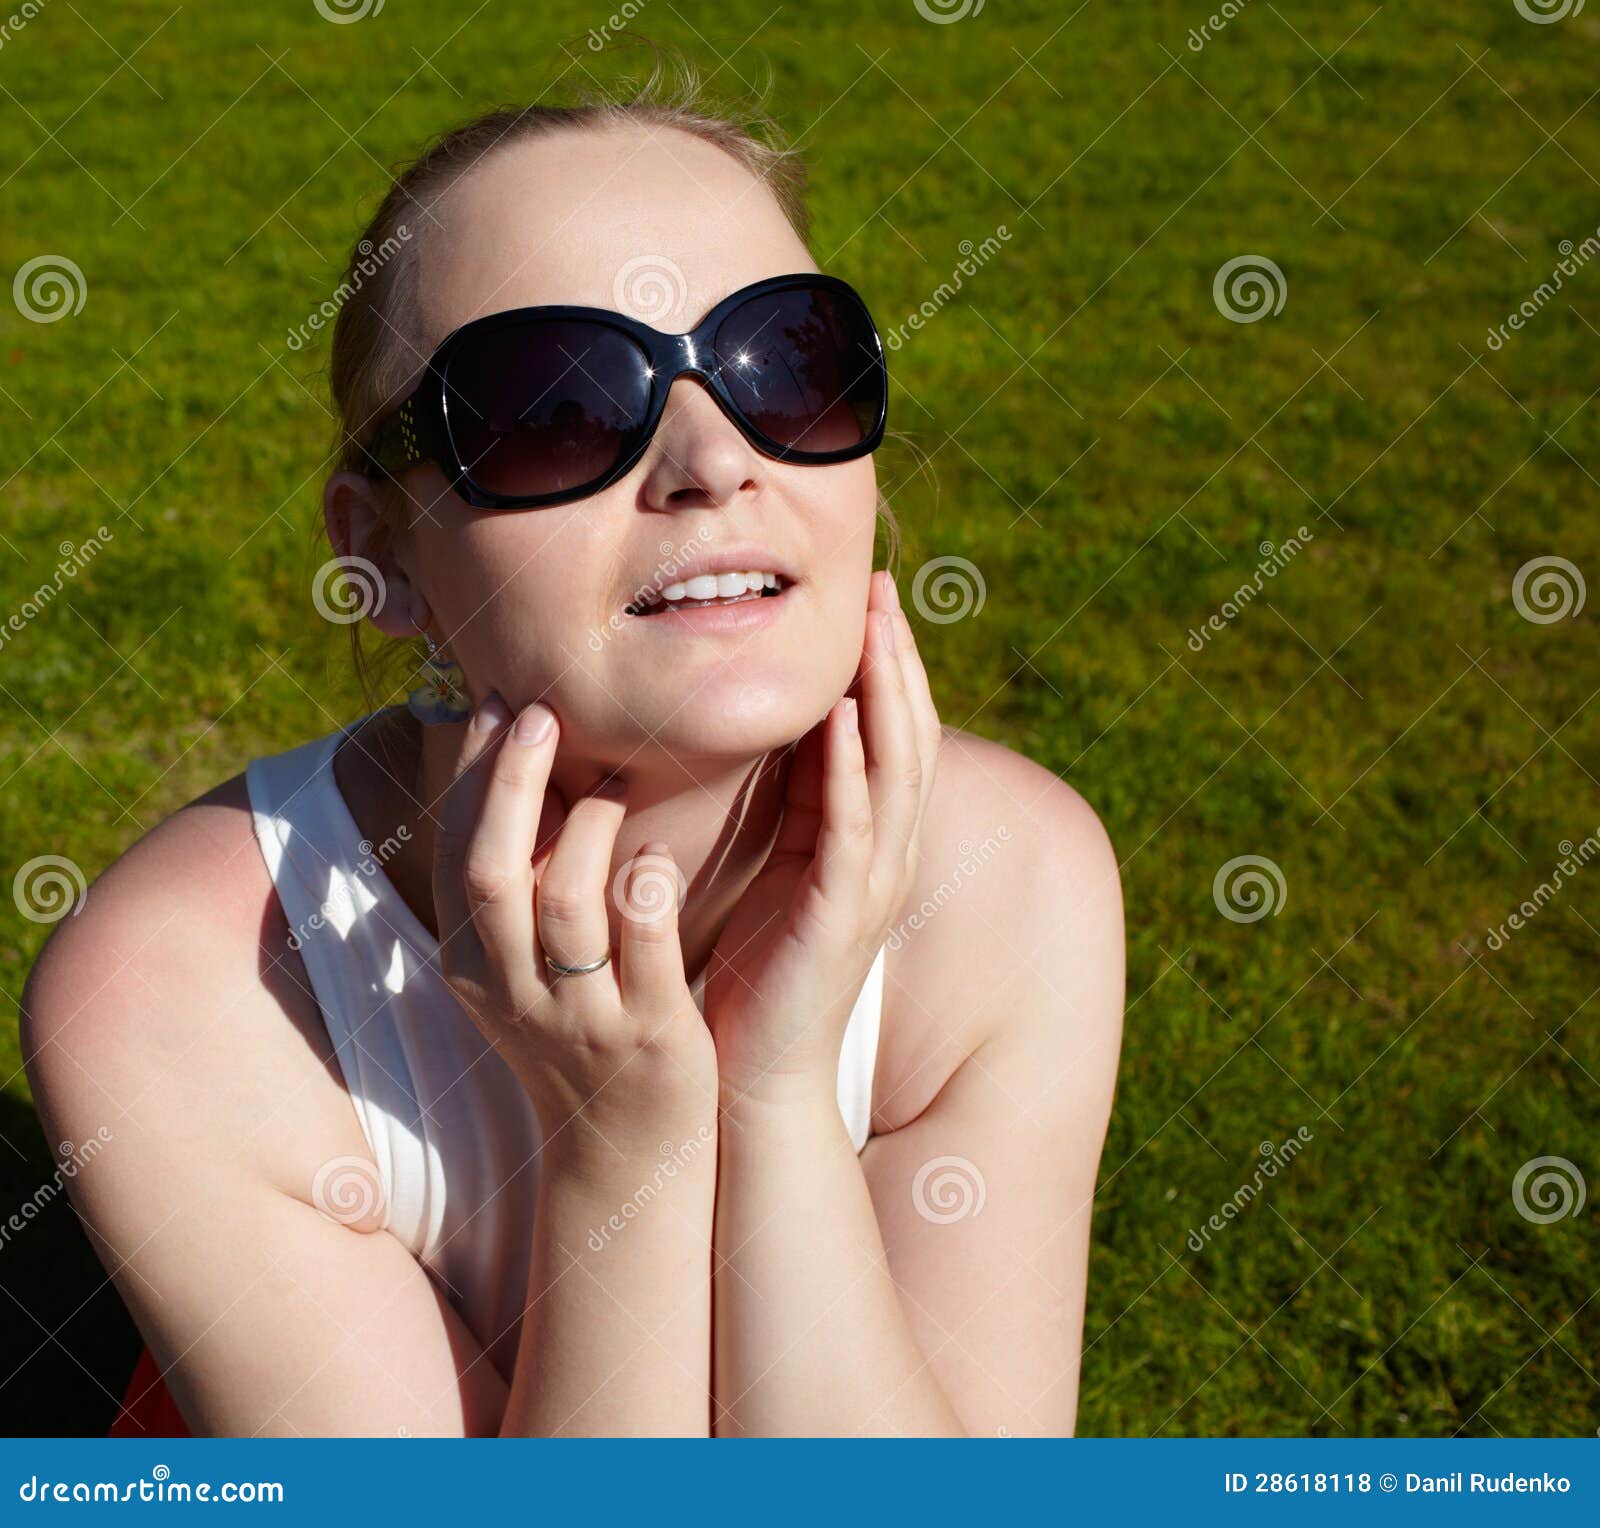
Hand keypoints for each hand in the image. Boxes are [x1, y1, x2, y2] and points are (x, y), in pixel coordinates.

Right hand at [430, 694, 716, 1153]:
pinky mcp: (649, 1032)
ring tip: (612, 786)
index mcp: (472, 964)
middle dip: (510, 783)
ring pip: (568, 905)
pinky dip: (651, 888)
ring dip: (587, 830)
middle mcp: (513, 989)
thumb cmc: (579, 1029)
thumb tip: (515, 767)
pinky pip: (646, 945)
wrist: (624, 1148)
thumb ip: (517, 882)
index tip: (496, 703)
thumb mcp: (521, 964)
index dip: (470, 775)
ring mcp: (581, 1014)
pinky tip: (661, 855)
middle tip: (542, 713)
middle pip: (492, 871)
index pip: (454, 852)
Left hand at [703, 570, 941, 1105]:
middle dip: (896, 660)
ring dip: (886, 696)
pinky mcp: (840, 914)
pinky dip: (852, 771)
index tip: (869, 598)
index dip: (886, 666)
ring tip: (875, 630)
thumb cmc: (759, 971)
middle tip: (882, 589)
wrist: (757, 1071)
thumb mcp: (778, 867)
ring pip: (894, 772)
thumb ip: (792, 803)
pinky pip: (853, 829)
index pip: (891, 735)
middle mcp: (887, 856)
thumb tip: (782, 731)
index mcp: (871, 841)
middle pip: (908, 737)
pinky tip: (842, 720)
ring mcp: (871, 885)